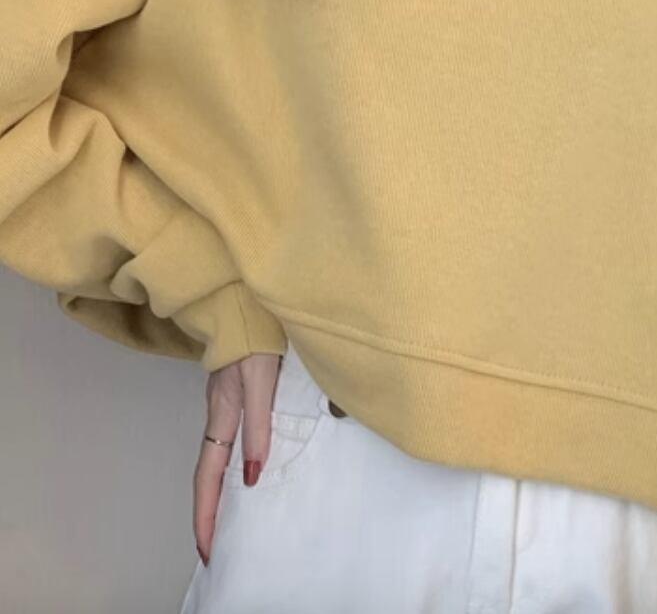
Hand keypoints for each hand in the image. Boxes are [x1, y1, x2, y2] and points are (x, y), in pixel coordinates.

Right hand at [193, 351, 281, 565]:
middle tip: (214, 543)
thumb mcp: (261, 380)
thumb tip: (251, 473)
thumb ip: (259, 422)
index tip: (207, 546)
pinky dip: (230, 461)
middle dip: (208, 508)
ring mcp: (225, 399)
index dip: (206, 511)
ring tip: (228, 515)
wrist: (244, 299)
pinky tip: (246, 465)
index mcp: (223, 413)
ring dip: (218, 487)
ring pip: (217, 452)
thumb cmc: (256, 337)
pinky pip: (229, 434)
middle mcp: (220, 410)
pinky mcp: (236, 387)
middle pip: (208, 470)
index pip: (209, 474)